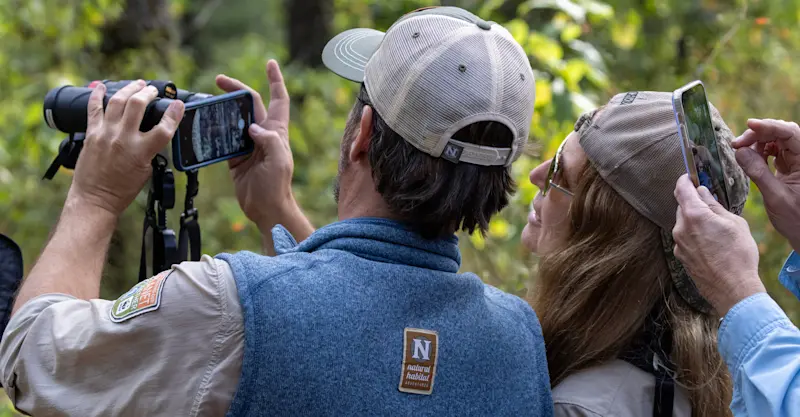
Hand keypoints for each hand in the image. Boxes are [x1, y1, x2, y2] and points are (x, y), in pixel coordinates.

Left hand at [69, 81, 184, 215]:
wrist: (95, 198)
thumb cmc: (122, 189)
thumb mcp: (146, 171)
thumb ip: (151, 150)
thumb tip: (155, 133)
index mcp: (141, 152)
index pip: (163, 128)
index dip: (174, 114)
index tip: (179, 104)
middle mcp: (123, 139)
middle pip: (138, 105)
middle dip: (148, 93)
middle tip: (153, 91)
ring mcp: (105, 134)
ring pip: (118, 101)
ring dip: (129, 89)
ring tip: (137, 85)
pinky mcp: (91, 134)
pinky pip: (94, 109)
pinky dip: (98, 95)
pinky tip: (103, 87)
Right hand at [215, 60, 295, 227]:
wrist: (265, 209)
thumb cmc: (276, 186)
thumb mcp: (278, 160)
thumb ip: (269, 140)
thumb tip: (252, 126)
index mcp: (277, 131)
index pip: (278, 99)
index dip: (275, 80)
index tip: (270, 63)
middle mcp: (263, 134)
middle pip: (249, 104)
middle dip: (236, 89)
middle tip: (218, 81)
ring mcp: (248, 145)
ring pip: (233, 119)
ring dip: (221, 110)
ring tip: (206, 102)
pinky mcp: (236, 157)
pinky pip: (222, 139)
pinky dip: (213, 131)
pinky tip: (202, 126)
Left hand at [672, 174, 765, 315]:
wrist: (732, 288)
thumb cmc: (738, 254)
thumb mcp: (734, 223)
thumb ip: (714, 206)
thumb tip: (703, 193)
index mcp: (694, 215)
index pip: (681, 189)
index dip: (684, 180)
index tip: (689, 177)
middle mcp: (680, 228)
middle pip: (682, 207)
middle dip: (693, 204)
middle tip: (710, 206)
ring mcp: (678, 243)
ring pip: (683, 224)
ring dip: (694, 221)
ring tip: (715, 230)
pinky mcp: (680, 256)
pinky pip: (685, 239)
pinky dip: (694, 236)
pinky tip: (710, 244)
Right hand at [733, 118, 799, 251]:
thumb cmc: (796, 220)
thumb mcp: (775, 197)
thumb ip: (758, 172)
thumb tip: (740, 151)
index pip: (790, 133)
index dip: (769, 126)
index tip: (748, 125)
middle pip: (783, 132)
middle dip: (759, 133)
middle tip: (737, 144)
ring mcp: (798, 161)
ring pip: (777, 140)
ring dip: (757, 142)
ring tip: (741, 152)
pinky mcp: (790, 166)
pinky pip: (774, 150)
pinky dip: (760, 151)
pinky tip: (749, 158)